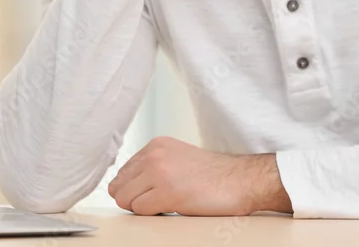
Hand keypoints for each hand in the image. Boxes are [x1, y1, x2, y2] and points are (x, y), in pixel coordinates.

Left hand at [107, 136, 292, 215]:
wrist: (241, 180)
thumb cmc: (213, 175)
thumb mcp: (177, 158)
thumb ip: (152, 166)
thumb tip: (125, 187)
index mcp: (156, 144)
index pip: (121, 173)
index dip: (134, 189)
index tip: (152, 192)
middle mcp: (154, 154)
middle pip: (118, 187)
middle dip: (134, 199)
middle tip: (158, 200)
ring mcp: (159, 171)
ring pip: (124, 199)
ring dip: (143, 207)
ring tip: (167, 202)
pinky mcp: (166, 191)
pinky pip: (139, 210)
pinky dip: (154, 214)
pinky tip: (173, 206)